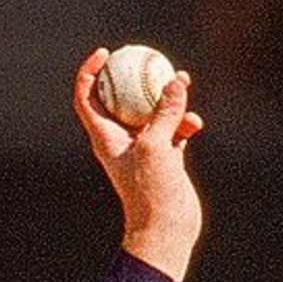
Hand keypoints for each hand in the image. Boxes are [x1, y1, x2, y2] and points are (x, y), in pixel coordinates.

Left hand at [73, 48, 203, 281]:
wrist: (166, 228)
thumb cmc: (152, 191)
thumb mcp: (156, 146)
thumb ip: (165, 112)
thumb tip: (175, 80)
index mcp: (104, 138)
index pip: (87, 98)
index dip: (90, 73)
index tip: (106, 53)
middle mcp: (119, 141)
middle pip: (120, 100)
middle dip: (135, 77)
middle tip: (149, 58)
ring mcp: (142, 149)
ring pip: (151, 112)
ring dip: (167, 98)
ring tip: (184, 83)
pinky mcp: (164, 157)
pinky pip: (173, 130)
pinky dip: (183, 122)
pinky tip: (195, 122)